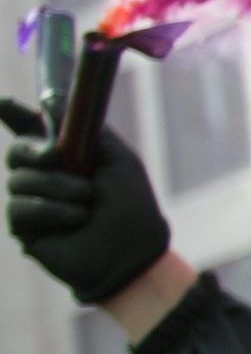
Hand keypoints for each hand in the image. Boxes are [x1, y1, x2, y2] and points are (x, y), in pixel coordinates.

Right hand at [2, 102, 172, 306]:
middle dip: (32, 149)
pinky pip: (20, 207)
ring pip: (19, 180)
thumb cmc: (132, 208)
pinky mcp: (24, 227)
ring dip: (57, 187)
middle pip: (16, 151)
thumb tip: (51, 99)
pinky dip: (51, 210)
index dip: (15, 114)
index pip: (31, 130)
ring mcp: (32, 201)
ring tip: (87, 201)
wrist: (133, 254)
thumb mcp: (117, 160)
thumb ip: (87, 129)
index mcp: (66, 157)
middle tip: (53, 155)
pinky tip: (75, 219)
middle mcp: (44, 176)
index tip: (4, 103)